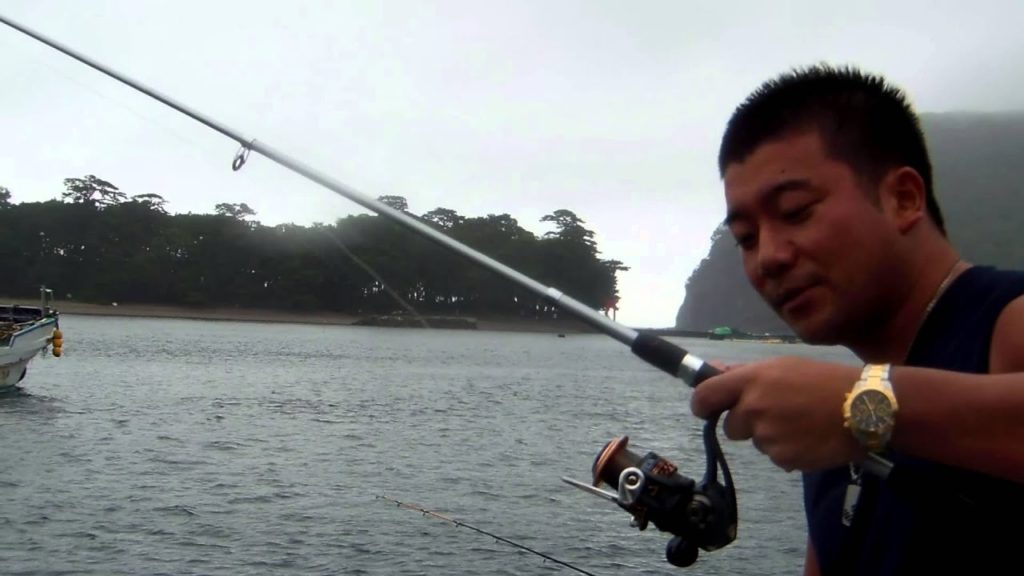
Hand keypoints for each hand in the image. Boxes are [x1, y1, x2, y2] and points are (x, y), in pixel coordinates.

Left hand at [690, 356, 864, 471]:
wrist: (865, 407)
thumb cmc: (824, 381)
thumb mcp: (783, 366)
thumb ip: (744, 373)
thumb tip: (712, 370)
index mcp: (751, 380)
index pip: (704, 396)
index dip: (702, 405)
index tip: (707, 410)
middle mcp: (754, 408)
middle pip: (731, 426)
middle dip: (747, 423)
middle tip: (777, 413)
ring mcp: (768, 435)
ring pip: (756, 442)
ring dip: (770, 437)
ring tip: (800, 423)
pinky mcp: (783, 458)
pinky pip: (776, 457)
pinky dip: (789, 451)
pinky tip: (809, 438)